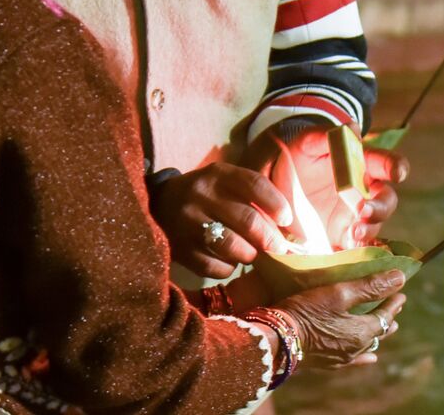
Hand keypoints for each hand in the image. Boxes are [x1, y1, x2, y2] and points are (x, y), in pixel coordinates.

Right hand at [149, 163, 294, 278]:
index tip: (287, 219)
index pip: (254, 184)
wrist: (156, 205)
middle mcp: (201, 195)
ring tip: (252, 254)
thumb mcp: (223, 181)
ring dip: (250, 254)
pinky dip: (228, 268)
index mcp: (217, 174)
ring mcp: (188, 223)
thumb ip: (252, 196)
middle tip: (279, 247)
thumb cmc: (203, 194)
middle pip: (248, 220)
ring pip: (232, 246)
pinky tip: (229, 261)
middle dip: (270, 238)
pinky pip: (214, 266)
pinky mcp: (179, 249)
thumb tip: (287, 225)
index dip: (277, 203)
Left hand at [248, 127, 407, 248]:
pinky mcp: (340, 237)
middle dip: (379, 207)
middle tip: (363, 211)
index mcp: (360, 165)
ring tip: (352, 234)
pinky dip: (353, 251)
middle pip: (386, 201)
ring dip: (367, 230)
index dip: (396, 167)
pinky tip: (344, 251)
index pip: (386, 163)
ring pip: (373, 226)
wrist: (276, 183)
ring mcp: (353, 217)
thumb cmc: (296, 156)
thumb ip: (327, 136)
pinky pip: (354, 247)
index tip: (398, 173)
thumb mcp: (306, 143)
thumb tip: (352, 127)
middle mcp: (363, 192)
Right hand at [278, 270, 406, 367]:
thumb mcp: (339, 293)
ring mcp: (342, 358)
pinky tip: (369, 357)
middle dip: (387, 317)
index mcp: (362, 331)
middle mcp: (356, 348)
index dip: (393, 303)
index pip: (384, 315)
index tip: (401, 292)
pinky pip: (355, 359)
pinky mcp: (328, 363)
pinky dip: (365, 354)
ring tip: (385, 327)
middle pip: (378, 331)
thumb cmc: (307, 311)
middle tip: (394, 307)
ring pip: (368, 345)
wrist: (277, 340)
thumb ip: (370, 286)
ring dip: (377, 333)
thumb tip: (400, 278)